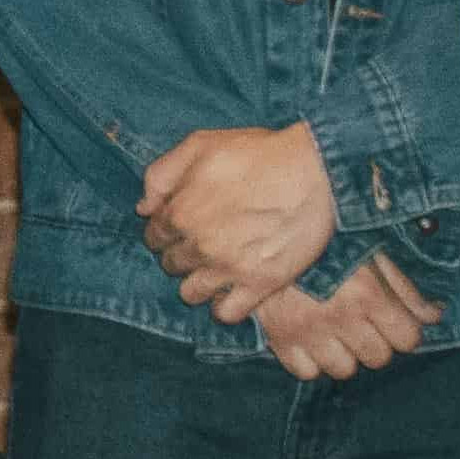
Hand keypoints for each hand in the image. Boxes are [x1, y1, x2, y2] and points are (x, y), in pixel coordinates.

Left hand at [142, 124, 337, 320]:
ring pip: (191, 293)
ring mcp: (228, 268)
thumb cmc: (258, 154)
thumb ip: (161, 175)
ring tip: (215, 269)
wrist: (316, 172)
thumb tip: (143, 207)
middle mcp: (198, 245)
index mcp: (179, 212)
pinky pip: (227, 313)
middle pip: (171, 264)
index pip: (154, 236)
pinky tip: (232, 291)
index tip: (181, 228)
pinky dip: (224, 307)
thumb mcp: (199, 145)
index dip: (166, 231)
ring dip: (197, 283)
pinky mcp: (260, 284)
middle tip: (202, 244)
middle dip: (181, 255)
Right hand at [251, 254, 445, 379]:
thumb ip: (403, 287)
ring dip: (343, 354)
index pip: (408, 339)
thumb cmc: (324, 243)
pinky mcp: (279, 338)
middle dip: (374, 342)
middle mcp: (341, 317)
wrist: (263, 235)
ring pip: (344, 369)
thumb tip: (435, 316)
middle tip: (359, 324)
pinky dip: (309, 360)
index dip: (403, 330)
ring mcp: (308, 331)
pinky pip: (306, 372)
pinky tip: (308, 339)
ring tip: (333, 332)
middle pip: (379, 358)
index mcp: (368, 293)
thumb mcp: (369, 253)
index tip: (390, 320)